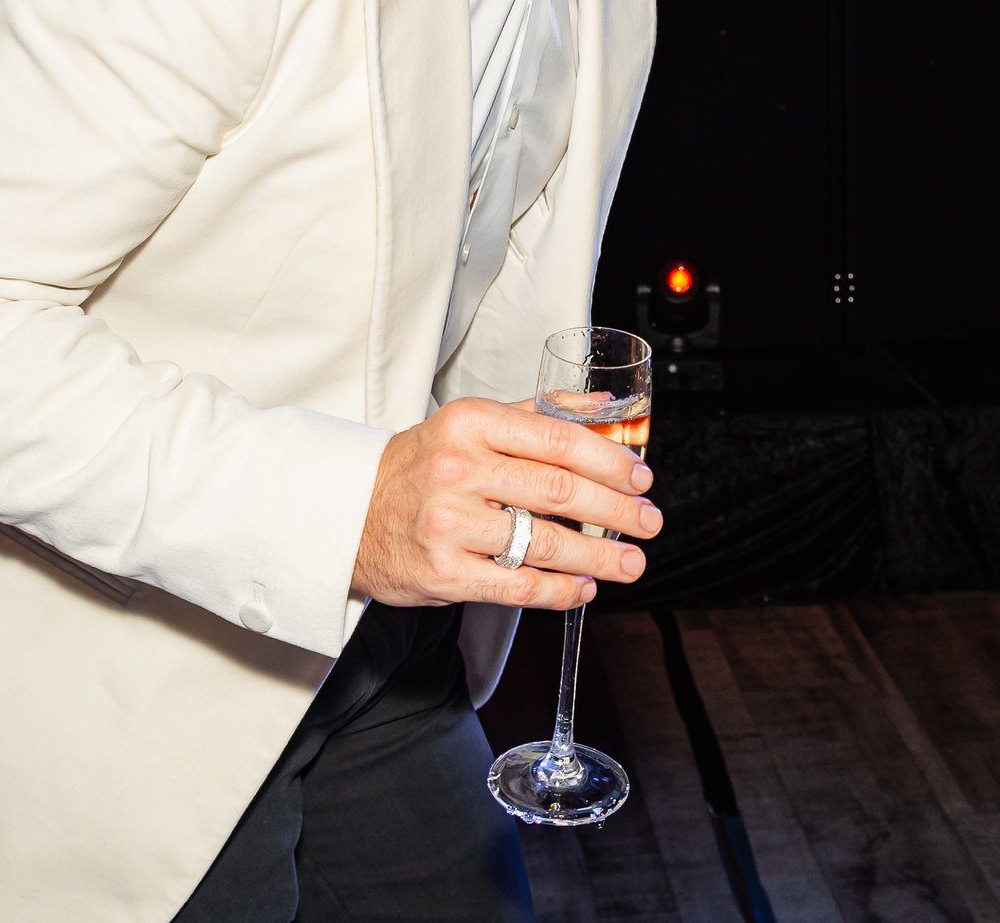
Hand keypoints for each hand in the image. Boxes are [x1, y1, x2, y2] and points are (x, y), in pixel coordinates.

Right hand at [352, 397, 662, 610]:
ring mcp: (448, 524)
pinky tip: (583, 587)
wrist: (349, 516)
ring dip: (598, 556)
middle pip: (559, 491)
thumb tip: (603, 409)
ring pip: (543, 542)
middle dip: (617, 510)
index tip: (641, 478)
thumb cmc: (420, 466)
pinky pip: (516, 586)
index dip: (610, 462)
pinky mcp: (443, 572)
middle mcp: (458, 470)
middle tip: (649, 522)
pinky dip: (559, 590)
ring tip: (630, 562)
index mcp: (470, 423)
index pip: (559, 440)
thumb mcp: (471, 424)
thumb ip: (538, 414)